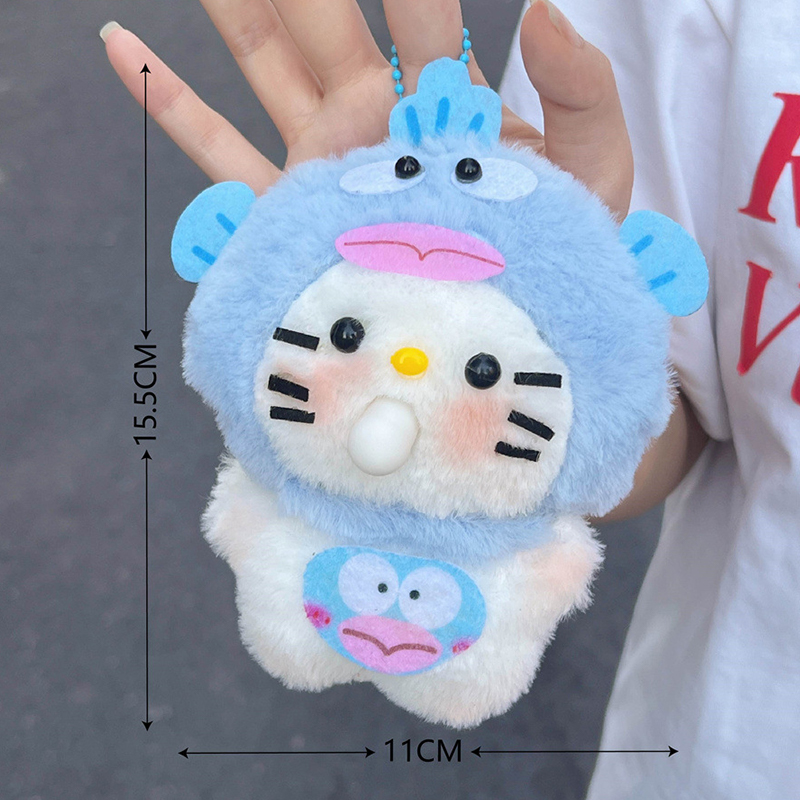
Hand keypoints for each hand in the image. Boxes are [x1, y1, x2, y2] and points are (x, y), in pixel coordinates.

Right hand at [103, 0, 631, 212]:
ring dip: (234, 14)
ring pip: (266, 73)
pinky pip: (221, 159)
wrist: (502, 340)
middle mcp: (375, 129)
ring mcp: (325, 170)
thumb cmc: (558, 261)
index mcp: (443, 109)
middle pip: (326, 29)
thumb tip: (544, 7)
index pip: (421, 21)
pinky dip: (170, 108)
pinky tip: (127, 52)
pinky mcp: (288, 217)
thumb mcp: (592, 174)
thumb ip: (580, 92)